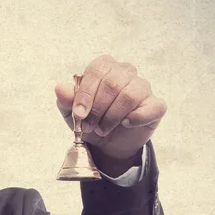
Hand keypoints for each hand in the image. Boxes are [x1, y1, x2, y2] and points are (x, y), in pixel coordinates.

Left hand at [55, 55, 166, 173]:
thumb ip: (66, 101)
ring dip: (112, 117)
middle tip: (88, 126)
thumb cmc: (91, 122)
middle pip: (112, 83)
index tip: (79, 114)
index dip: (86, 93)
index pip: (97, 69)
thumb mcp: (73, 114)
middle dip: (97, 109)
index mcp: (105, 69)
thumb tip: (59, 88)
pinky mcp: (155, 106)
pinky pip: (153, 107)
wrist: (107, 145)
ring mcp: (142, 88)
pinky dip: (137, 117)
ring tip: (102, 129)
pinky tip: (125, 124)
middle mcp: (126, 73)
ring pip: (129, 95)